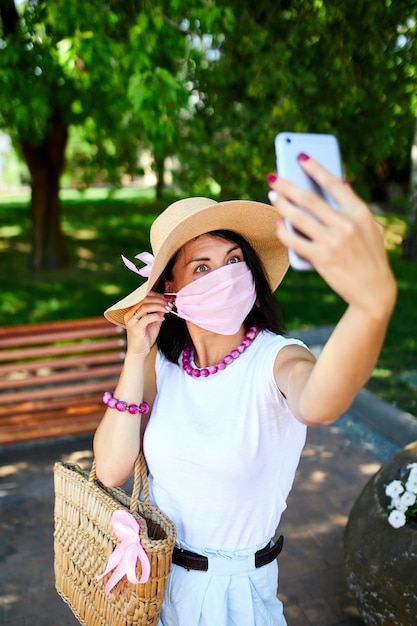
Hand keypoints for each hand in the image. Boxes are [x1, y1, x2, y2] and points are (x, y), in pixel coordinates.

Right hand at [124, 292, 171, 356]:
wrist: (139, 352)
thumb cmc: (145, 337)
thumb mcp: (154, 322)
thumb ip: (158, 313)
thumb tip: (166, 303)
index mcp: (132, 311)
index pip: (143, 296)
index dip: (156, 295)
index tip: (166, 298)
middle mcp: (129, 315)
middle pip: (144, 299)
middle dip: (159, 300)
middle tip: (169, 304)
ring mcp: (131, 321)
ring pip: (144, 307)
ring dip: (159, 306)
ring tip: (167, 309)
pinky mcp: (135, 329)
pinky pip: (146, 318)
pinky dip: (156, 316)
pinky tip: (162, 319)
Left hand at [268, 156, 396, 317]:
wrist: (373, 290)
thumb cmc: (371, 256)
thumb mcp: (372, 228)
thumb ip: (356, 207)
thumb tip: (343, 184)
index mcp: (360, 213)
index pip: (334, 183)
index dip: (316, 168)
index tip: (301, 157)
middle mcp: (346, 225)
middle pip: (310, 199)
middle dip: (288, 185)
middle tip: (273, 177)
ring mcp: (333, 242)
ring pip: (298, 218)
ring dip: (282, 204)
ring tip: (272, 196)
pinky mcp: (322, 259)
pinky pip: (295, 241)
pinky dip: (284, 231)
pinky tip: (278, 223)